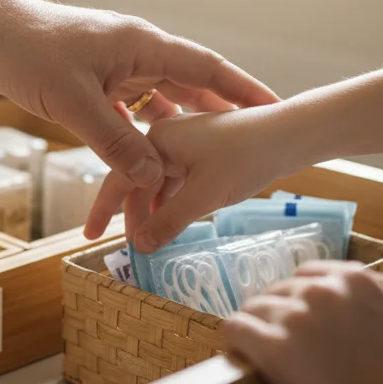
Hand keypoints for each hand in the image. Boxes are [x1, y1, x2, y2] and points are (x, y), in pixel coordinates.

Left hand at [0, 0, 278, 189]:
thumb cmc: (26, 52)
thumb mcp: (74, 103)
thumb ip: (115, 142)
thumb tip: (152, 177)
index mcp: (143, 45)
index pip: (207, 67)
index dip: (243, 90)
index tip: (274, 108)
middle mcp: (135, 52)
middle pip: (190, 85)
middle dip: (219, 115)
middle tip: (251, 143)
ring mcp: (114, 66)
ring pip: (158, 102)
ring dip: (177, 132)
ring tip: (207, 163)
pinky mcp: (93, 79)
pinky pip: (130, 110)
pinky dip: (142, 134)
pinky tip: (150, 159)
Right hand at [84, 104, 302, 251]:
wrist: (292, 133)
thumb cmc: (246, 157)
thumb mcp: (203, 196)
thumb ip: (168, 222)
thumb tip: (140, 247)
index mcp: (156, 140)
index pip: (118, 180)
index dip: (103, 211)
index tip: (90, 237)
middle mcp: (165, 137)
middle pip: (139, 183)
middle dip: (135, 217)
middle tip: (134, 249)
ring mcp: (186, 143)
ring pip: (160, 184)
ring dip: (157, 212)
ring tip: (156, 241)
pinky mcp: (205, 151)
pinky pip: (179, 181)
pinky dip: (175, 203)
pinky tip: (179, 222)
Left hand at [221, 262, 382, 383]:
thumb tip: (372, 282)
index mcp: (357, 280)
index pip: (309, 276)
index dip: (300, 301)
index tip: (298, 323)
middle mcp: (323, 290)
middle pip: (279, 292)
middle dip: (279, 315)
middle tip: (283, 345)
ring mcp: (297, 317)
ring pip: (254, 308)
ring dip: (256, 328)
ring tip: (259, 353)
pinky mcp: (274, 347)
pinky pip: (236, 329)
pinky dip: (236, 341)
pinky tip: (240, 355)